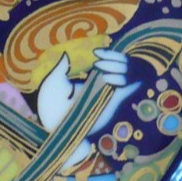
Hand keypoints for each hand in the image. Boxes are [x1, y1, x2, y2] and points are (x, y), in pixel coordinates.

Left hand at [37, 48, 136, 168]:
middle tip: (98, 64)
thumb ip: (60, 69)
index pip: (111, 60)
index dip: (109, 54)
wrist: (58, 126)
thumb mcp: (52, 83)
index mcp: (91, 78)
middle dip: (114, 58)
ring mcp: (111, 93)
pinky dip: (127, 80)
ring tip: (104, 74)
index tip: (96, 54)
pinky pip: (130, 87)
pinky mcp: (114, 103)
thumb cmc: (52, 106)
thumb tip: (66, 54)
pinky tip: (109, 80)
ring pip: (130, 72)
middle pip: (123, 63)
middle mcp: (105, 84)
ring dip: (120, 68)